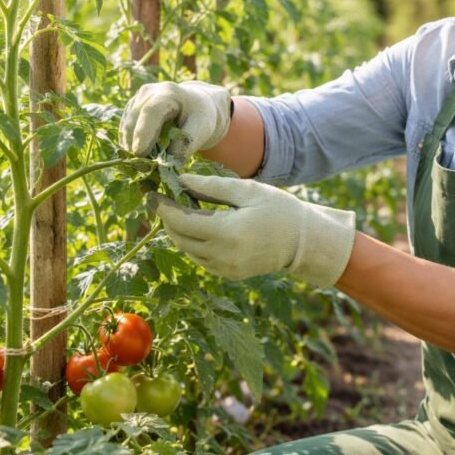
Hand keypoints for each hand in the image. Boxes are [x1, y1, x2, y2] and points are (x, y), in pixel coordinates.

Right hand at [120, 81, 231, 159]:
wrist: (195, 105)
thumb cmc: (200, 116)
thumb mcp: (202, 128)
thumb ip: (186, 143)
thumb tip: (167, 163)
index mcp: (169, 93)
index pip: (151, 112)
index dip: (143, 133)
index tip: (140, 154)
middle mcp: (148, 92)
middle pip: (134, 120)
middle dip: (134, 145)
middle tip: (141, 169)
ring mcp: (137, 100)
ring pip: (126, 126)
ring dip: (130, 147)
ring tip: (141, 167)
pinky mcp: (131, 110)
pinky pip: (125, 130)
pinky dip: (129, 145)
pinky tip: (137, 160)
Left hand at [146, 174, 355, 287]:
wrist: (304, 241)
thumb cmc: (278, 209)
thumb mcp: (246, 191)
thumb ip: (211, 187)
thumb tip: (180, 180)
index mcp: (226, 232)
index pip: (180, 221)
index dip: (162, 207)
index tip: (151, 193)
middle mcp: (222, 255)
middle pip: (178, 237)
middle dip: (167, 218)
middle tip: (164, 198)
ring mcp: (224, 268)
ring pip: (187, 249)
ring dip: (179, 230)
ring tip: (181, 208)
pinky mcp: (228, 273)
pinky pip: (200, 258)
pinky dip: (193, 242)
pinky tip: (198, 225)